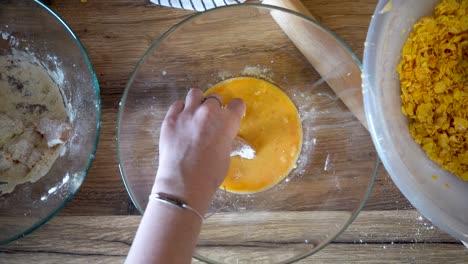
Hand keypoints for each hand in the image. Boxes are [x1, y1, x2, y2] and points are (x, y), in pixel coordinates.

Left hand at [152, 88, 244, 213]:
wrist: (183, 183)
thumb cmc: (210, 174)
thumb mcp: (226, 154)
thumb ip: (224, 137)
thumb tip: (220, 134)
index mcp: (227, 121)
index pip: (237, 103)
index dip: (235, 110)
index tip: (232, 115)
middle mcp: (208, 112)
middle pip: (215, 98)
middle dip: (215, 108)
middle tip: (211, 121)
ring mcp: (187, 113)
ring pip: (195, 94)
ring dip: (198, 102)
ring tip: (195, 115)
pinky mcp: (170, 118)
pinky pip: (177, 105)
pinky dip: (181, 110)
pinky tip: (181, 122)